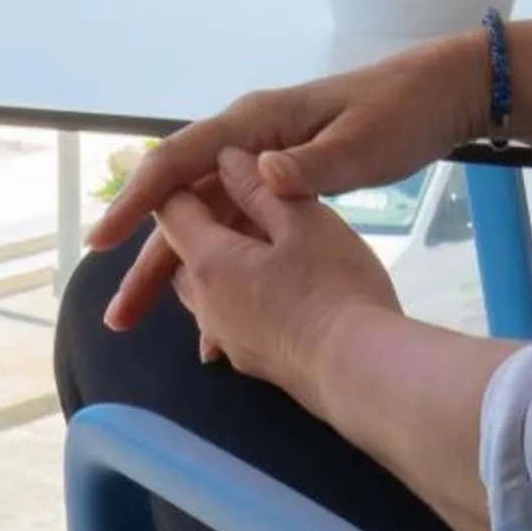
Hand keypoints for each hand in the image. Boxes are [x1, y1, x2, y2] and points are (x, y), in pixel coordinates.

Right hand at [89, 33, 484, 332]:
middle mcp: (249, 140)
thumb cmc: (402, 112)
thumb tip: (263, 173)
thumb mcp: (364, 141)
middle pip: (182, 201)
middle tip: (117, 316)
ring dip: (176, 272)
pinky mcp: (283, 184)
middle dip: (148, 258)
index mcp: (257, 122)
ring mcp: (264, 162)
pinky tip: (211, 318)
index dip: (138, 201)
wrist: (441, 96)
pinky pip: (236, 231)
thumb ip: (314, 163)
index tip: (103, 242)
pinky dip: (219, 271)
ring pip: (205, 222)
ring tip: (143, 325)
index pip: (180, 159)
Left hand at [143, 146, 401, 405]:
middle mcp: (205, 304)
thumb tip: (226, 159)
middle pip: (181, 255)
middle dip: (200, 225)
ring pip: (204, 292)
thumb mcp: (302, 220)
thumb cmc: (332, 284)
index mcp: (209, 261)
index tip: (210, 168)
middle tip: (238, 202)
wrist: (360, 371)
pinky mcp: (253, 365)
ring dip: (220, 266)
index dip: (185, 183)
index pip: (171, 211)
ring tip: (256, 247)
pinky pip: (229, 320)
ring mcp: (227, 340)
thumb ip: (260, 188)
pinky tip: (270, 295)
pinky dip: (240, 298)